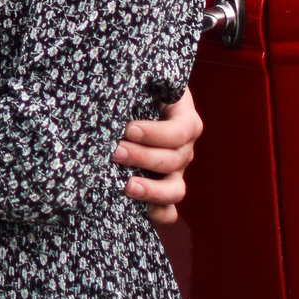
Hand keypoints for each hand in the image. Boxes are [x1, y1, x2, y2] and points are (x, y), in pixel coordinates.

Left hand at [114, 86, 201, 225]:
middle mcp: (184, 149)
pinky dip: (158, 214)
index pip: (180, 131)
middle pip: (173, 161)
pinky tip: (141, 212)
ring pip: (175, 190)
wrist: (140, 105)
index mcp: (185, 119)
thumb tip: (114, 93)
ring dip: (151, 190)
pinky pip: (169, 212)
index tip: (128, 128)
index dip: (155, 134)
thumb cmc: (140, 91)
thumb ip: (137, 86)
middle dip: (141, 157)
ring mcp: (175, 172)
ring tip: (126, 186)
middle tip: (114, 152)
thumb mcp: (145, 83)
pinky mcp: (163, 191)